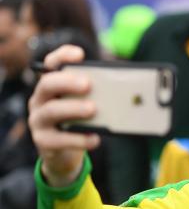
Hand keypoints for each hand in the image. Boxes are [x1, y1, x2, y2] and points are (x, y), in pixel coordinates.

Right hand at [28, 45, 98, 186]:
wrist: (65, 154)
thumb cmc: (79, 123)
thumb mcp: (86, 106)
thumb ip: (98, 96)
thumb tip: (129, 91)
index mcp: (52, 86)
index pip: (51, 65)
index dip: (62, 56)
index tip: (80, 55)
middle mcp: (40, 100)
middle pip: (47, 84)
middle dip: (67, 82)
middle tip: (88, 84)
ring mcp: (39, 120)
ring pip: (51, 111)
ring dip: (73, 108)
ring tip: (92, 109)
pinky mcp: (44, 142)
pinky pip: (59, 140)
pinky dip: (78, 139)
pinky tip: (94, 139)